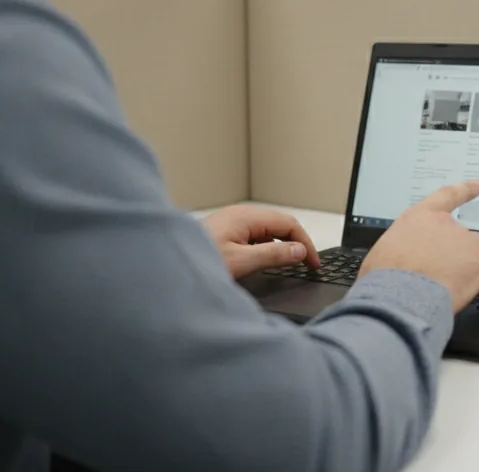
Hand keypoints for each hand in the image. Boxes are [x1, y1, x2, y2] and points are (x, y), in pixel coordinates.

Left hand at [202, 205, 319, 279]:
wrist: (165, 264)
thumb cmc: (198, 261)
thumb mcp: (241, 262)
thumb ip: (273, 255)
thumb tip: (299, 251)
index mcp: (246, 216)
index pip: (289, 224)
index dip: (305, 243)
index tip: (313, 263)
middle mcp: (240, 214)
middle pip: (280, 224)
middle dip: (297, 242)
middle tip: (308, 264)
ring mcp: (232, 222)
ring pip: (268, 229)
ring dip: (283, 244)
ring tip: (292, 263)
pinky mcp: (225, 231)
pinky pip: (255, 234)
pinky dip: (268, 245)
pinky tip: (268, 259)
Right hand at [359, 181, 478, 312]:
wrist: (400, 295)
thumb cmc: (385, 279)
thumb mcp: (382, 254)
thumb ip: (399, 251)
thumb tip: (400, 264)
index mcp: (419, 218)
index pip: (447, 196)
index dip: (465, 190)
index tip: (478, 185)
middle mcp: (445, 224)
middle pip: (464, 234)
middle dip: (460, 252)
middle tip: (450, 273)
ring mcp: (466, 241)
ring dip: (476, 263)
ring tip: (464, 284)